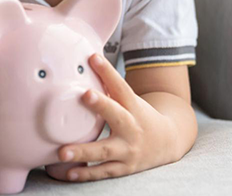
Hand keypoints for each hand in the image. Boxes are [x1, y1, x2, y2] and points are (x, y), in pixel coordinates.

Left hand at [57, 54, 178, 180]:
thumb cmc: (140, 116)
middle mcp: (132, 128)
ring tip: (62, 151)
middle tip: (85, 95)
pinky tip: (68, 173)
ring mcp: (128, 150)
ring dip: (83, 151)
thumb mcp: (130, 99)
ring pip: (105, 151)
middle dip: (101, 105)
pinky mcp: (124, 168)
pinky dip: (85, 173)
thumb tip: (85, 60)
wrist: (169, 142)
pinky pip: (102, 172)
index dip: (107, 71)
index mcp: (133, 107)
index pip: (120, 86)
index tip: (93, 58)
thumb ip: (110, 87)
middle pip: (116, 116)